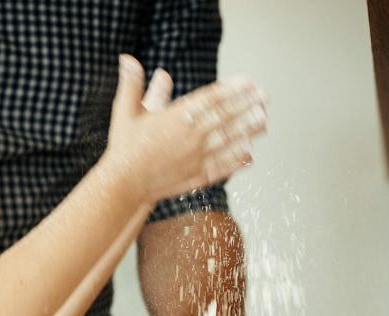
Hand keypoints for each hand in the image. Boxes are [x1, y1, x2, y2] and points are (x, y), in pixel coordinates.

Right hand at [103, 54, 266, 203]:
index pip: (210, 99)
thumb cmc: (124, 148)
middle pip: (225, 117)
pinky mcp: (196, 176)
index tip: (248, 82)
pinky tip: (250, 155)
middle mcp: (190, 136)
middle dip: (247, 106)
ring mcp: (195, 157)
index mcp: (176, 117)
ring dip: (248, 130)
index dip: (232, 89)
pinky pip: (222, 166)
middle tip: (265, 97)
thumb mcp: (125, 111)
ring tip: (264, 121)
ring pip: (228, 141)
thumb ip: (132, 84)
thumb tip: (127, 59)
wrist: (123, 183)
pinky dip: (237, 161)